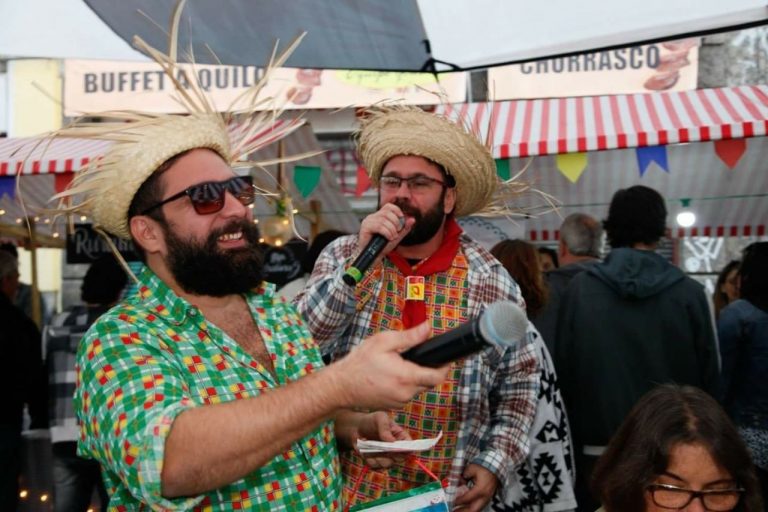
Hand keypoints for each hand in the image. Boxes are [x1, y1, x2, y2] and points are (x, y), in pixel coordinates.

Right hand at [330, 322, 449, 409]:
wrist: (341, 386)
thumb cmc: (360, 363)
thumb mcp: (384, 342)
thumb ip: (409, 337)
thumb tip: (427, 328)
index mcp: (406, 377)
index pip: (438, 376)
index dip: (445, 366)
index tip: (446, 358)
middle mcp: (406, 393)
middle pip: (429, 382)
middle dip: (428, 369)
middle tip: (417, 356)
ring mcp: (400, 402)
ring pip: (418, 388)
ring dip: (415, 377)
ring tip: (400, 365)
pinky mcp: (394, 406)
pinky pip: (407, 394)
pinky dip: (405, 384)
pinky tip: (392, 375)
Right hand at [357, 203, 414, 258]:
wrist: (375, 257)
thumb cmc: (383, 247)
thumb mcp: (397, 236)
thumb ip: (404, 228)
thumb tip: (412, 219)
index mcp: (379, 216)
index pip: (388, 206)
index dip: (397, 210)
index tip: (402, 218)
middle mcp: (372, 217)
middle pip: (387, 212)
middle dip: (396, 222)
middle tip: (397, 232)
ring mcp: (368, 222)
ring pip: (383, 220)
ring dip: (392, 229)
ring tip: (393, 237)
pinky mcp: (365, 228)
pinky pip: (378, 226)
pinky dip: (386, 232)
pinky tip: (389, 238)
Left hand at [357, 412, 410, 469]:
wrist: (356, 426)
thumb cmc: (371, 420)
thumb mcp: (380, 418)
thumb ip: (385, 428)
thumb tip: (392, 442)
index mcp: (400, 436)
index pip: (409, 445)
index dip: (407, 449)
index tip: (399, 449)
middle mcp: (395, 448)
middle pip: (400, 458)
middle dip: (393, 456)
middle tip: (384, 450)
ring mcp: (386, 456)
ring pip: (388, 464)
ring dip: (380, 459)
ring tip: (372, 450)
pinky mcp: (375, 460)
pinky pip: (376, 466)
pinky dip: (371, 460)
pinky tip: (365, 453)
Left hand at [453, 464, 498, 511]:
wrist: (495, 467)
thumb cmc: (483, 467)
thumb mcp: (471, 468)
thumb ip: (463, 476)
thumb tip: (457, 482)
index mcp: (480, 489)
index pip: (467, 498)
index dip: (459, 501)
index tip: (452, 502)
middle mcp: (485, 496)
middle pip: (473, 509)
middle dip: (463, 511)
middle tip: (454, 511)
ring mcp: (487, 498)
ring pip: (477, 509)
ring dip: (468, 510)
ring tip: (458, 510)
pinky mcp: (488, 498)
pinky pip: (480, 506)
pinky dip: (472, 508)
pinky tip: (466, 507)